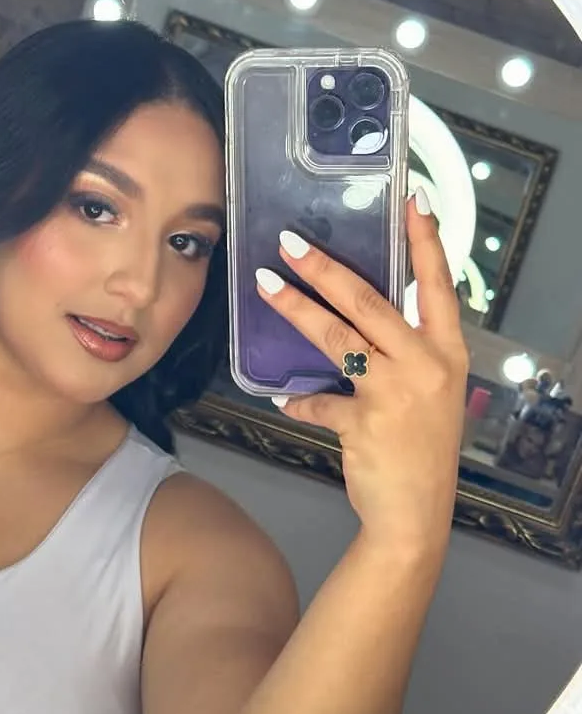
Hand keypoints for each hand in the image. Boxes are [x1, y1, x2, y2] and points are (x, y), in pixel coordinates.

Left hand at [259, 192, 468, 557]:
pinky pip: (318, 403)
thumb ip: (402, 354)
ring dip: (297, 310)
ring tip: (266, 286)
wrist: (416, 513)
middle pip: (369, 303)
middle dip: (325, 268)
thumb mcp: (430, 393)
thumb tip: (358, 320)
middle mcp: (425, 365)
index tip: (412, 200)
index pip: (436, 285)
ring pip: (337, 339)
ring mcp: (395, 393)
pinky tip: (282, 400)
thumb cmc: (420, 449)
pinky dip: (299, 402)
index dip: (424, 242)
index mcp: (447, 351)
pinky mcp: (363, 423)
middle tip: (290, 242)